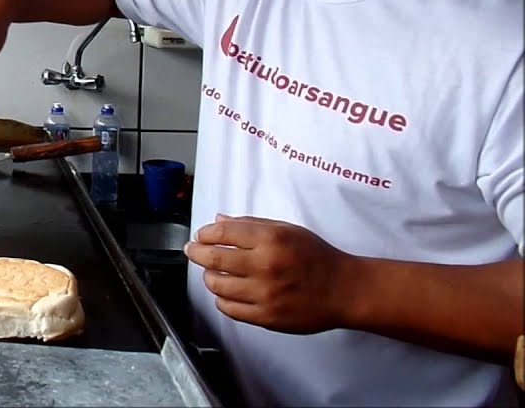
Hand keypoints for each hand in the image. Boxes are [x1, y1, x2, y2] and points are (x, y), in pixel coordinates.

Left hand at [184, 214, 358, 334]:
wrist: (344, 290)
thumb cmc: (317, 258)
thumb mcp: (287, 230)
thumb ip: (251, 224)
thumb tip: (219, 219)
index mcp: (271, 239)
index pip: (222, 232)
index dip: (205, 233)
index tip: (201, 235)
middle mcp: (265, 265)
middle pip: (212, 258)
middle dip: (196, 252)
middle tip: (192, 251)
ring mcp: (264, 293)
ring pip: (216, 285)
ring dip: (209, 276)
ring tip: (213, 272)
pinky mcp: (266, 317)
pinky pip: (229, 309)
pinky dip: (222, 299)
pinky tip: (227, 292)